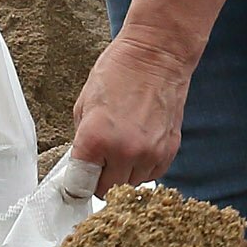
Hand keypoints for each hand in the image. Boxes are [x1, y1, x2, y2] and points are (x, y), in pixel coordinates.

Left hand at [68, 33, 192, 192]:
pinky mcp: (169, 151)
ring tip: (122, 147)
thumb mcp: (84, 104)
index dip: (77, 182)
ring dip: (123, 173)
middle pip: (106, 190)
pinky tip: (139, 145)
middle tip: (100, 159)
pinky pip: (151, 175)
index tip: (78, 179)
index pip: (80, 185)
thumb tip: (83, 165)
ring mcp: (149, 154)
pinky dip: (143, 167)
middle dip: (100, 178)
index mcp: (95, 139)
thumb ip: (82, 140)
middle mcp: (124, 152)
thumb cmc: (120, 71)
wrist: (157, 56)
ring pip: (130, 185)